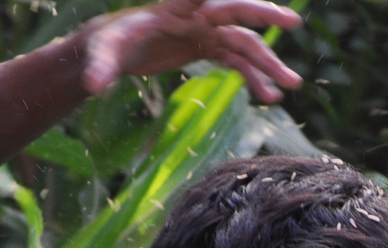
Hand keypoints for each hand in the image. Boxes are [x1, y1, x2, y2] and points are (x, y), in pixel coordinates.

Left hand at [78, 0, 303, 100]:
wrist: (113, 48)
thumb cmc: (106, 43)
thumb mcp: (102, 53)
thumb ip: (101, 67)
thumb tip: (94, 88)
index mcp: (174, 8)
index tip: (247, 4)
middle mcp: (196, 15)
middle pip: (236, 11)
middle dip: (263, 15)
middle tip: (292, 22)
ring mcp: (205, 30)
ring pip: (245, 42)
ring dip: (267, 63)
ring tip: (290, 85)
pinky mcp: (207, 46)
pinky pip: (238, 61)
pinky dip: (254, 78)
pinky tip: (269, 98)